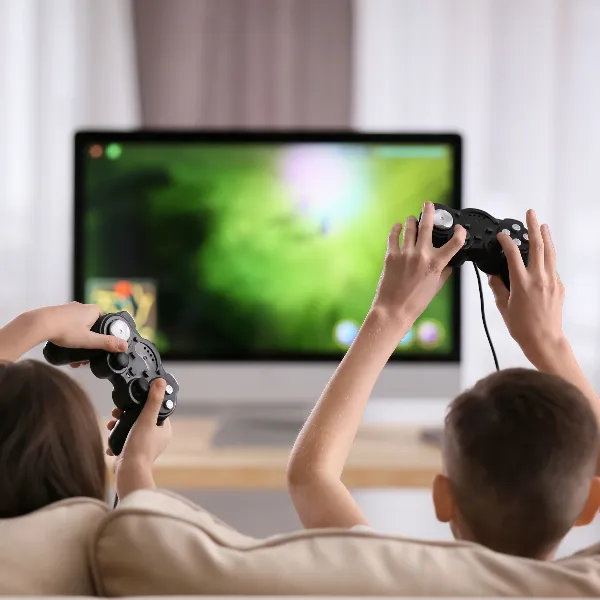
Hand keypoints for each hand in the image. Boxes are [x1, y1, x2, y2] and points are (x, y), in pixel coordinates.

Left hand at [41, 302, 126, 352]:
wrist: (38, 324)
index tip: (101, 344)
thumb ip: (107, 343)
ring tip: (73, 353)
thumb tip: (124, 345)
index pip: (105, 320)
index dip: (105, 333)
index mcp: (93, 310)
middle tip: (86, 352)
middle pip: (92, 325)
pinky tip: (63, 344)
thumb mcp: (89, 340)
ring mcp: (69, 309)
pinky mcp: (58, 314)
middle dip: (90, 340)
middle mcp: (81, 307)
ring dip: (78, 339)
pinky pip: (68, 325)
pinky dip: (68, 335)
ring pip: (79, 326)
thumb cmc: (63, 329)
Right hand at [108, 378, 171, 463]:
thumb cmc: (140, 448)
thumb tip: (160, 382)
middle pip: (140, 419)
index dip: (144, 404)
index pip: (156, 410)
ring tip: (111, 425)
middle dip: (126, 415)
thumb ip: (153, 400)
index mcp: (164, 431)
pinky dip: (116, 439)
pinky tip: (111, 441)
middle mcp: (156, 439)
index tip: (133, 402)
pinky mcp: (132, 453)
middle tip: (118, 413)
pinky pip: (123, 441)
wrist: (128, 472)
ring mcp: (144, 446)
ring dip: (119, 426)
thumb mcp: (146, 418)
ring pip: (130, 429)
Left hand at [371, 202, 465, 322]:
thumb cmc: (415, 301)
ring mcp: (405, 254)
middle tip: (428, 204)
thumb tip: (449, 262)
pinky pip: (393, 237)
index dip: (460, 233)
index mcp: (436, 264)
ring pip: (410, 228)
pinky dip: (396, 229)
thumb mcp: (437, 286)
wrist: (394, 309)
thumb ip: (444, 271)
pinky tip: (398, 226)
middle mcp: (421, 255)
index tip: (459, 229)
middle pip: (428, 226)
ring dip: (412, 221)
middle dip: (429, 212)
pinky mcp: (391, 256)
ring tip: (412, 219)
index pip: (455, 242)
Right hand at [488, 209, 564, 363]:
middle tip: (531, 213)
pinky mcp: (559, 286)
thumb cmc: (522, 326)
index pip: (513, 254)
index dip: (507, 241)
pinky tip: (544, 255)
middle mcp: (539, 278)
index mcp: (521, 282)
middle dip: (534, 226)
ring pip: (550, 252)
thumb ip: (498, 287)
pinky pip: (553, 267)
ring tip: (542, 225)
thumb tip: (493, 276)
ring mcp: (551, 281)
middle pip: (538, 245)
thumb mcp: (503, 307)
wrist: (544, 339)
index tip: (502, 235)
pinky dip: (548, 257)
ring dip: (546, 237)